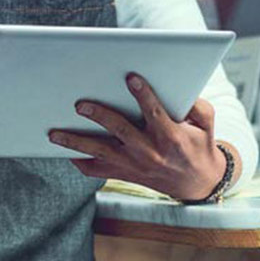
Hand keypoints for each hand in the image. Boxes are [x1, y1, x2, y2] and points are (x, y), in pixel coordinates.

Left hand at [48, 72, 227, 200]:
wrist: (197, 183)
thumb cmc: (198, 144)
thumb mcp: (206, 125)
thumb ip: (198, 107)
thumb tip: (182, 92)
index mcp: (170, 137)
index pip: (155, 113)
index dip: (143, 94)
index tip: (131, 77)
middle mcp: (149, 152)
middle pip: (120, 132)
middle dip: (99, 116)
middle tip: (79, 104)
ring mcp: (134, 165)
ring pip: (100, 153)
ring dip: (75, 143)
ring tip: (53, 134)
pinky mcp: (124, 174)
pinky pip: (96, 171)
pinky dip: (79, 162)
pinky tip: (64, 150)